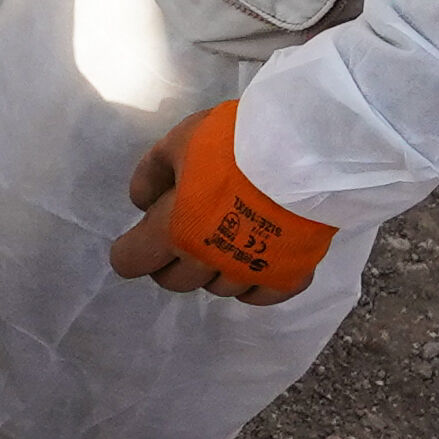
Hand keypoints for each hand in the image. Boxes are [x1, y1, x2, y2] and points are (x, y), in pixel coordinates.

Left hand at [108, 99, 337, 302]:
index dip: (129, 252)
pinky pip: (261, 296)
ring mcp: (250, 272)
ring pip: (218, 288)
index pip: (132, 262)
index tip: (137, 240)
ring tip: (225, 236)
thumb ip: (152, 173)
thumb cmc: (234, 142)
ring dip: (212, 268)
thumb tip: (141, 202)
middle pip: (175, 281)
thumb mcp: (178, 141)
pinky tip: (252, 261)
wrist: (309, 151)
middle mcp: (208, 261)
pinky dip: (252, 284)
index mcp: (175, 231)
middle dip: (170, 262)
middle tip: (180, 235)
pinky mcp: (289, 276)